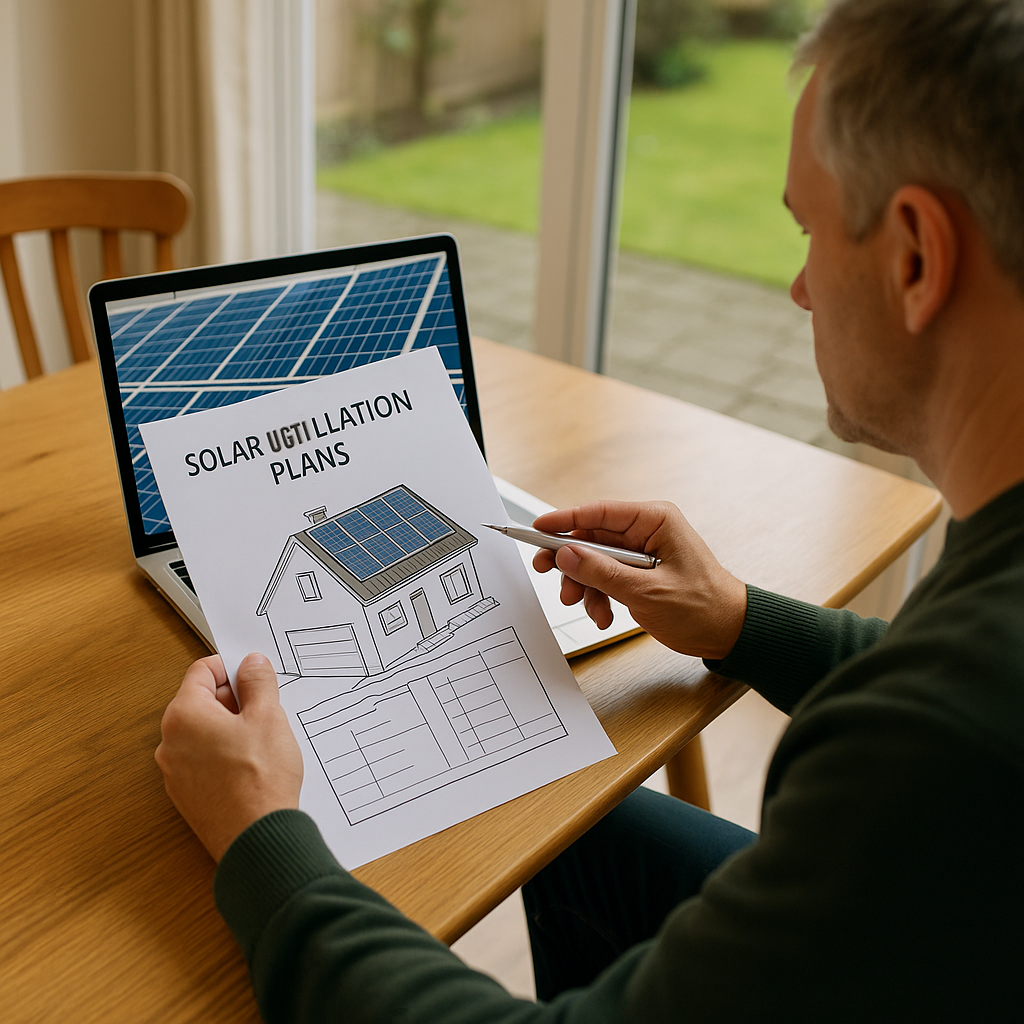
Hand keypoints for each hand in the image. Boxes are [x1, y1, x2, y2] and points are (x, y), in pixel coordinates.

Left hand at [155, 652, 302, 861]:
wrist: (257, 839)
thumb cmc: (260, 779)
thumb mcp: (268, 717)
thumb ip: (258, 682)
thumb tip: (251, 664)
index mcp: (184, 716)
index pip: (201, 671)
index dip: (231, 667)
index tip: (254, 674)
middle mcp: (170, 743)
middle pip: (201, 702)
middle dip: (233, 699)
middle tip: (265, 708)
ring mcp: (175, 772)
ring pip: (203, 732)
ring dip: (231, 727)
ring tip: (263, 740)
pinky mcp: (187, 795)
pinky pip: (204, 760)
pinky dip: (225, 753)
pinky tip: (253, 764)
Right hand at [531, 501, 747, 660]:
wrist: (727, 633)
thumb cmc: (704, 607)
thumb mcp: (646, 591)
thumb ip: (602, 572)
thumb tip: (566, 554)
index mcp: (655, 521)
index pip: (599, 512)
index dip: (564, 520)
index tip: (537, 529)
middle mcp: (646, 532)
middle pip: (591, 539)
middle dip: (572, 563)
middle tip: (550, 575)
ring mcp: (641, 554)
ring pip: (594, 562)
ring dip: (585, 587)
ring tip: (587, 607)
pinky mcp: (638, 574)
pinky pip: (605, 579)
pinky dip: (598, 598)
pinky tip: (604, 615)